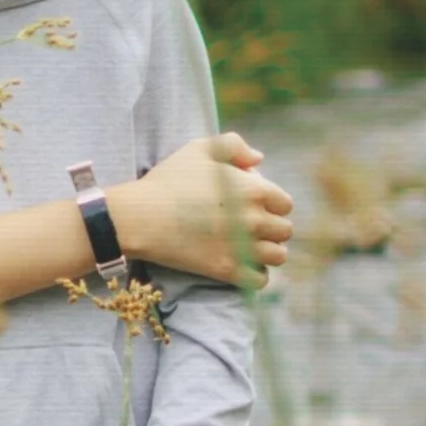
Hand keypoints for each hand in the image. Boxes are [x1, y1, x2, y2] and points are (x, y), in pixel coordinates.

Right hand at [111, 133, 293, 287]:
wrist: (140, 217)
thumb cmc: (168, 180)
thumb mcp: (199, 149)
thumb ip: (233, 145)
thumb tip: (258, 159)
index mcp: (255, 189)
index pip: (285, 203)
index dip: (269, 203)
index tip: (250, 205)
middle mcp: (255, 220)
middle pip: (284, 230)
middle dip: (270, 227)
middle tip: (247, 226)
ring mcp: (243, 248)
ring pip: (278, 256)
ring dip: (267, 251)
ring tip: (249, 247)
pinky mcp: (227, 271)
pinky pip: (260, 280)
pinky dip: (255, 274)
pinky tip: (240, 264)